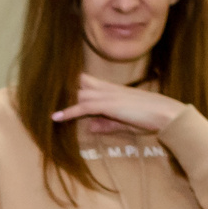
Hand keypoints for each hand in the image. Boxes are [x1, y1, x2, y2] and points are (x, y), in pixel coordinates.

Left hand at [52, 74, 188, 133]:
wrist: (166, 114)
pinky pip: (85, 107)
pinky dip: (70, 111)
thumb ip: (106, 124)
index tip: (56, 87)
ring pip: (79, 94)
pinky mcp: (109, 104)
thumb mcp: (123, 122)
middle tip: (41, 93)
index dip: (72, 83)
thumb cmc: (149, 118)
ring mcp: (108, 95)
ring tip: (43, 107)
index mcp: (112, 90)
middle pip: (79, 84)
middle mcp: (108, 89)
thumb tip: (90, 127)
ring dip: (63, 100)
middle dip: (62, 88)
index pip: (87, 81)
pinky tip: (57, 117)